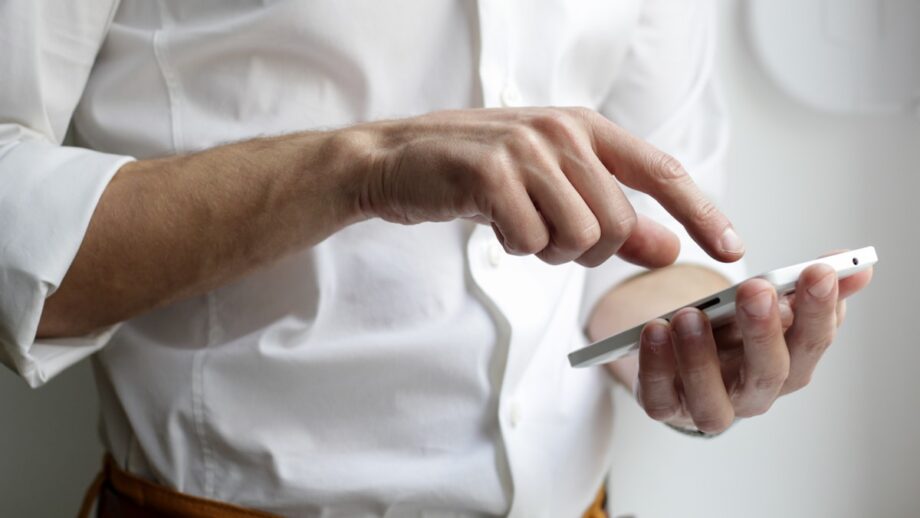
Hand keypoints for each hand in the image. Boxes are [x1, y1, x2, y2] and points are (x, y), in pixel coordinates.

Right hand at [346, 107, 743, 266]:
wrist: (398, 160)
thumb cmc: (478, 174)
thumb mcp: (552, 188)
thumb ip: (614, 218)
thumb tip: (669, 248)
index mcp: (585, 128)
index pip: (662, 172)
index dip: (702, 213)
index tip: (732, 249)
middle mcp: (562, 131)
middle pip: (616, 223)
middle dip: (586, 249)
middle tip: (547, 235)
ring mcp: (526, 149)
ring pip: (578, 236)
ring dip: (548, 250)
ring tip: (517, 224)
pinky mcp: (491, 173)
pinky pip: (531, 241)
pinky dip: (515, 247)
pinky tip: (492, 222)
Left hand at [633, 258, 873, 433]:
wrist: (683, 357)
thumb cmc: (733, 332)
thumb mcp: (768, 304)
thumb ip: (806, 286)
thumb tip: (857, 266)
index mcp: (788, 365)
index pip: (813, 342)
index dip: (819, 310)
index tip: (818, 271)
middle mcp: (754, 394)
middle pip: (768, 374)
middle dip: (764, 331)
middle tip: (756, 290)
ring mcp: (708, 405)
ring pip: (712, 400)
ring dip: (701, 358)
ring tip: (690, 315)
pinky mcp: (666, 407)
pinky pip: (659, 398)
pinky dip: (655, 367)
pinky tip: (654, 331)